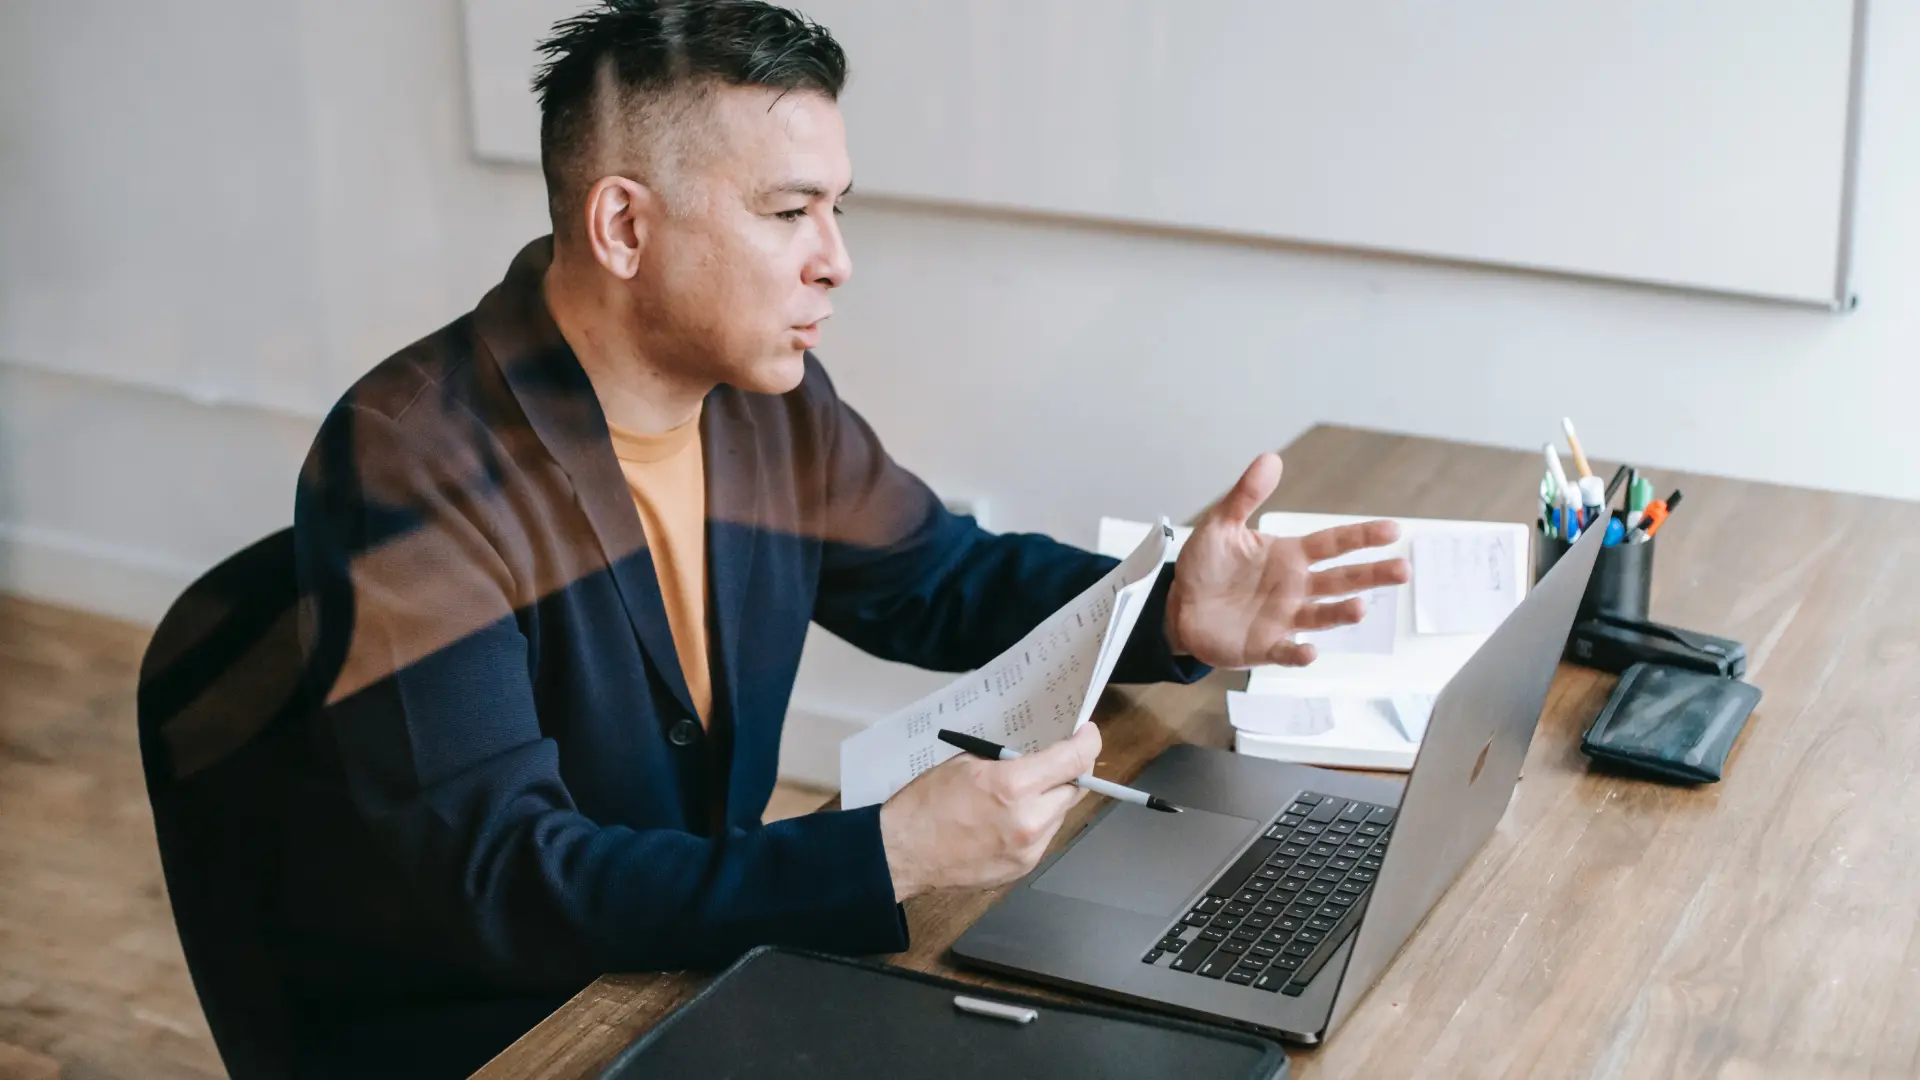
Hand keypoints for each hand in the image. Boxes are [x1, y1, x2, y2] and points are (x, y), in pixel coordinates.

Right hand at [878, 723, 1100, 901]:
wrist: (904, 853)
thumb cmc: (926, 806)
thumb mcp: (968, 763)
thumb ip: (1010, 761)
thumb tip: (1037, 758)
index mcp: (1013, 786)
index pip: (1072, 760)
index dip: (1087, 743)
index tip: (1087, 736)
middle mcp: (1028, 820)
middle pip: (1074, 789)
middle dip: (1067, 773)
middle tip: (1055, 764)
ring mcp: (1028, 849)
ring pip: (1060, 815)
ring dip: (1050, 800)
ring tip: (1018, 797)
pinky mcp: (1022, 868)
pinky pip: (1044, 838)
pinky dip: (1035, 824)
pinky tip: (1008, 820)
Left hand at [1165, 452, 1409, 667]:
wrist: (1179, 606)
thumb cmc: (1206, 566)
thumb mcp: (1221, 525)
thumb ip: (1246, 495)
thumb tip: (1271, 459)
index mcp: (1290, 556)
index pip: (1334, 543)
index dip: (1362, 536)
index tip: (1393, 530)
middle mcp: (1295, 588)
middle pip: (1342, 580)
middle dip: (1373, 575)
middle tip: (1404, 570)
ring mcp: (1284, 619)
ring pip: (1322, 616)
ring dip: (1342, 613)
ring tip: (1361, 607)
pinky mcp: (1265, 646)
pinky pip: (1286, 652)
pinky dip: (1299, 652)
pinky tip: (1309, 650)